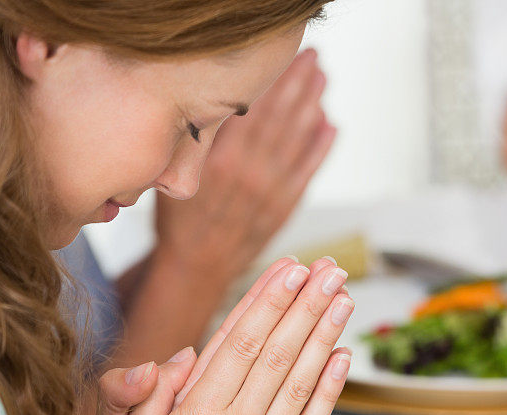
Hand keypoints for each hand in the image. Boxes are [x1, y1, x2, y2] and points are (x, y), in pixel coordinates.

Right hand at [112, 257, 353, 414]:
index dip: (267, 301)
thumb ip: (142, 392)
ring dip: (324, 336)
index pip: (241, 343)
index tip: (289, 270)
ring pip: (300, 382)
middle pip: (278, 353)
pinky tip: (342, 359)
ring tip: (342, 299)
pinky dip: (330, 390)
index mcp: (198, 414)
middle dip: (306, 305)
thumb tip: (179, 354)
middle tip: (328, 271)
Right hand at [155, 49, 336, 281]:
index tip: (282, 57)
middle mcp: (250, 171)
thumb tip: (214, 106)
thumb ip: (198, 143)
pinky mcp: (284, 206)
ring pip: (297, 139)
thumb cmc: (181, 220)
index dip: (271, 81)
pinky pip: (307, 170)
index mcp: (221, 160)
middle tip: (312, 57)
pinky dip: (321, 147)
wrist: (196, 266)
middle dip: (298, 83)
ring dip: (313, 105)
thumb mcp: (176, 175)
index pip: (252, 109)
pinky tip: (330, 125)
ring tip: (322, 79)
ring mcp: (271, 189)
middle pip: (280, 117)